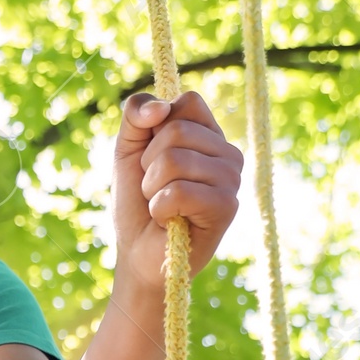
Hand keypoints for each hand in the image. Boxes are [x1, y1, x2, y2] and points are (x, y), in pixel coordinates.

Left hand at [113, 90, 242, 295]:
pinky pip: (180, 191)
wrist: (137, 257)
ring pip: (175, 160)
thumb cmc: (136, 206)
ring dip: (152, 189)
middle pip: (176, 131)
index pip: (188, 103)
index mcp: (210, 135)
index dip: (157, 128)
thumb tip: (160, 107)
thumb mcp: (127, 150)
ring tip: (161, 206)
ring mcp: (232, 180)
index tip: (151, 157)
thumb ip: (136, 115)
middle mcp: (228, 154)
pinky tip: (168, 222)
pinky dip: (160, 208)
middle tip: (154, 189)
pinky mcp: (226, 207)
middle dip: (148, 165)